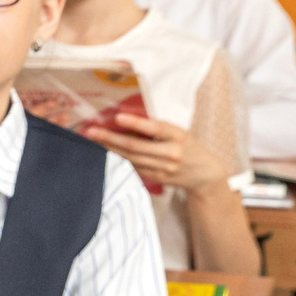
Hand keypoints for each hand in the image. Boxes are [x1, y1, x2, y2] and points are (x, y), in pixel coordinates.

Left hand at [84, 111, 225, 193]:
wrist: (204, 173)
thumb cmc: (188, 146)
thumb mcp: (178, 133)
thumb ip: (157, 129)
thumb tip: (126, 120)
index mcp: (178, 136)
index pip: (155, 128)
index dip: (136, 123)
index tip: (117, 117)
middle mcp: (171, 153)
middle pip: (136, 145)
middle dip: (111, 138)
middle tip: (91, 131)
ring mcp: (163, 168)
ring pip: (131, 157)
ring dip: (110, 149)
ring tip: (93, 140)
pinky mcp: (156, 178)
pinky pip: (133, 166)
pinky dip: (119, 158)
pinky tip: (106, 151)